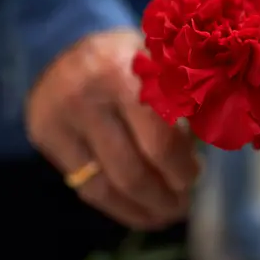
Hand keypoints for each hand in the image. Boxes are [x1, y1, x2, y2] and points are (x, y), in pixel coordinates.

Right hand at [25, 29, 199, 229]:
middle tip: (182, 205)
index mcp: (126, 73)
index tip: (195, 177)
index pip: (159, 140)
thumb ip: (185, 104)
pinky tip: (139, 212)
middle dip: (164, 196)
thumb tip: (214, 151)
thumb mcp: (159, 65)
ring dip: (143, 209)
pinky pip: (86, 188)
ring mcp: (61, 119)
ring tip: (165, 214)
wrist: (63, 45)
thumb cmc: (128, 59)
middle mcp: (88, 95)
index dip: (181, 169)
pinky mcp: (45, 136)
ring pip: (107, 186)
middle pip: (132, 170)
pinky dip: (118, 208)